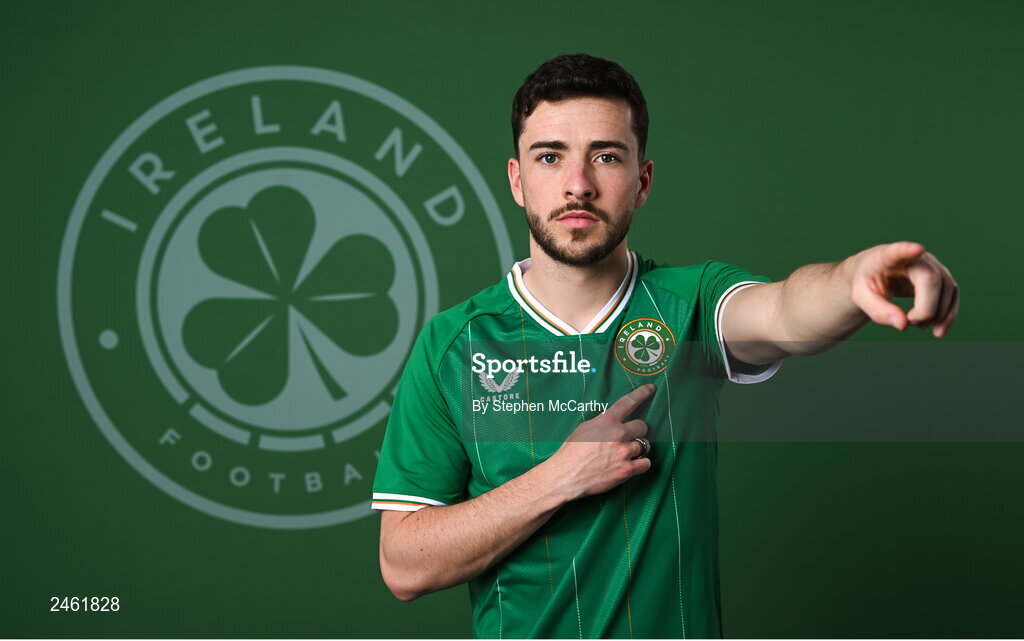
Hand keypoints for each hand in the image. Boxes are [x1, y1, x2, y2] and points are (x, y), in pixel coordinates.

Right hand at [545, 384, 655, 501]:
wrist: (566, 476)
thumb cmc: (571, 452)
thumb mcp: (584, 428)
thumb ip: (602, 423)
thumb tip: (613, 423)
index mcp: (606, 421)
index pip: (629, 402)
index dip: (642, 393)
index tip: (651, 388)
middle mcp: (618, 434)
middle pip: (642, 426)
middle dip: (637, 431)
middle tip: (629, 438)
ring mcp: (624, 452)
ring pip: (645, 445)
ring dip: (637, 449)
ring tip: (625, 454)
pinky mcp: (627, 469)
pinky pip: (646, 463)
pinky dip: (640, 464)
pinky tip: (631, 465)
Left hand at [849, 241, 958, 337]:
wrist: (875, 273)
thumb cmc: (867, 281)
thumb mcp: (861, 297)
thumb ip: (878, 311)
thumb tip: (903, 324)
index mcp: (887, 257)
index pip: (899, 251)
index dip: (908, 250)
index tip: (916, 249)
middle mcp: (915, 257)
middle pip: (932, 280)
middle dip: (925, 309)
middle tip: (909, 322)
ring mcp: (932, 265)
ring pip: (947, 289)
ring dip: (937, 315)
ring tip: (915, 325)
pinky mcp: (941, 276)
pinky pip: (953, 295)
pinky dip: (948, 315)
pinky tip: (938, 331)